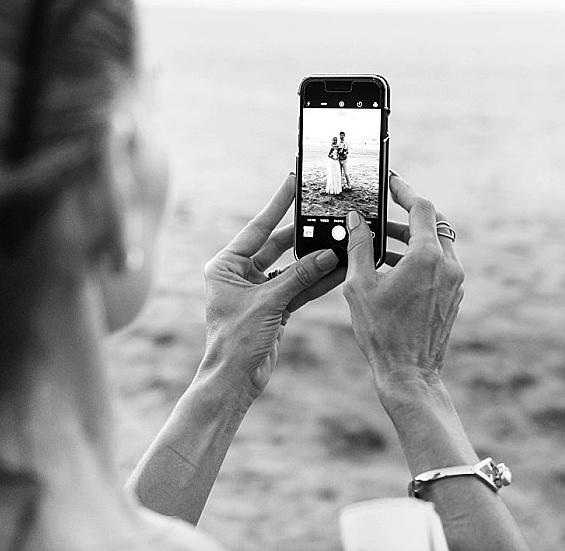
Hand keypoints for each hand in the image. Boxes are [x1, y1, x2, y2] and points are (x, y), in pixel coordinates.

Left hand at [200, 173, 341, 402]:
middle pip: (277, 246)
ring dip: (314, 261)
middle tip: (325, 215)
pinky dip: (316, 281)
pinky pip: (298, 288)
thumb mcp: (269, 301)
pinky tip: (337, 270)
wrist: (235, 381)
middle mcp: (239, 274)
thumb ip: (300, 275)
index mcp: (225, 265)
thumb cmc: (236, 340)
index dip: (277, 205)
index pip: (257, 228)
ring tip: (339, 244)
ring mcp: (258, 291)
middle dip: (303, 235)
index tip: (292, 183)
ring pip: (292, 268)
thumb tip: (329, 254)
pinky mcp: (273, 307)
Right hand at [340, 173, 464, 387]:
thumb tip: (356, 219)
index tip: (390, 181)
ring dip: (410, 239)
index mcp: (427, 257)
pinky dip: (419, 257)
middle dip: (406, 216)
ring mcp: (454, 281)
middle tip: (382, 215)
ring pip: (436, 244)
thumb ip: (358, 246)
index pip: (420, 207)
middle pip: (433, 223)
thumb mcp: (360, 285)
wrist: (409, 373)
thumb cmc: (382, 332)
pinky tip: (393, 269)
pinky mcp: (453, 295)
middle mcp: (447, 265)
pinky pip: (439, 264)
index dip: (404, 190)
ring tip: (379, 245)